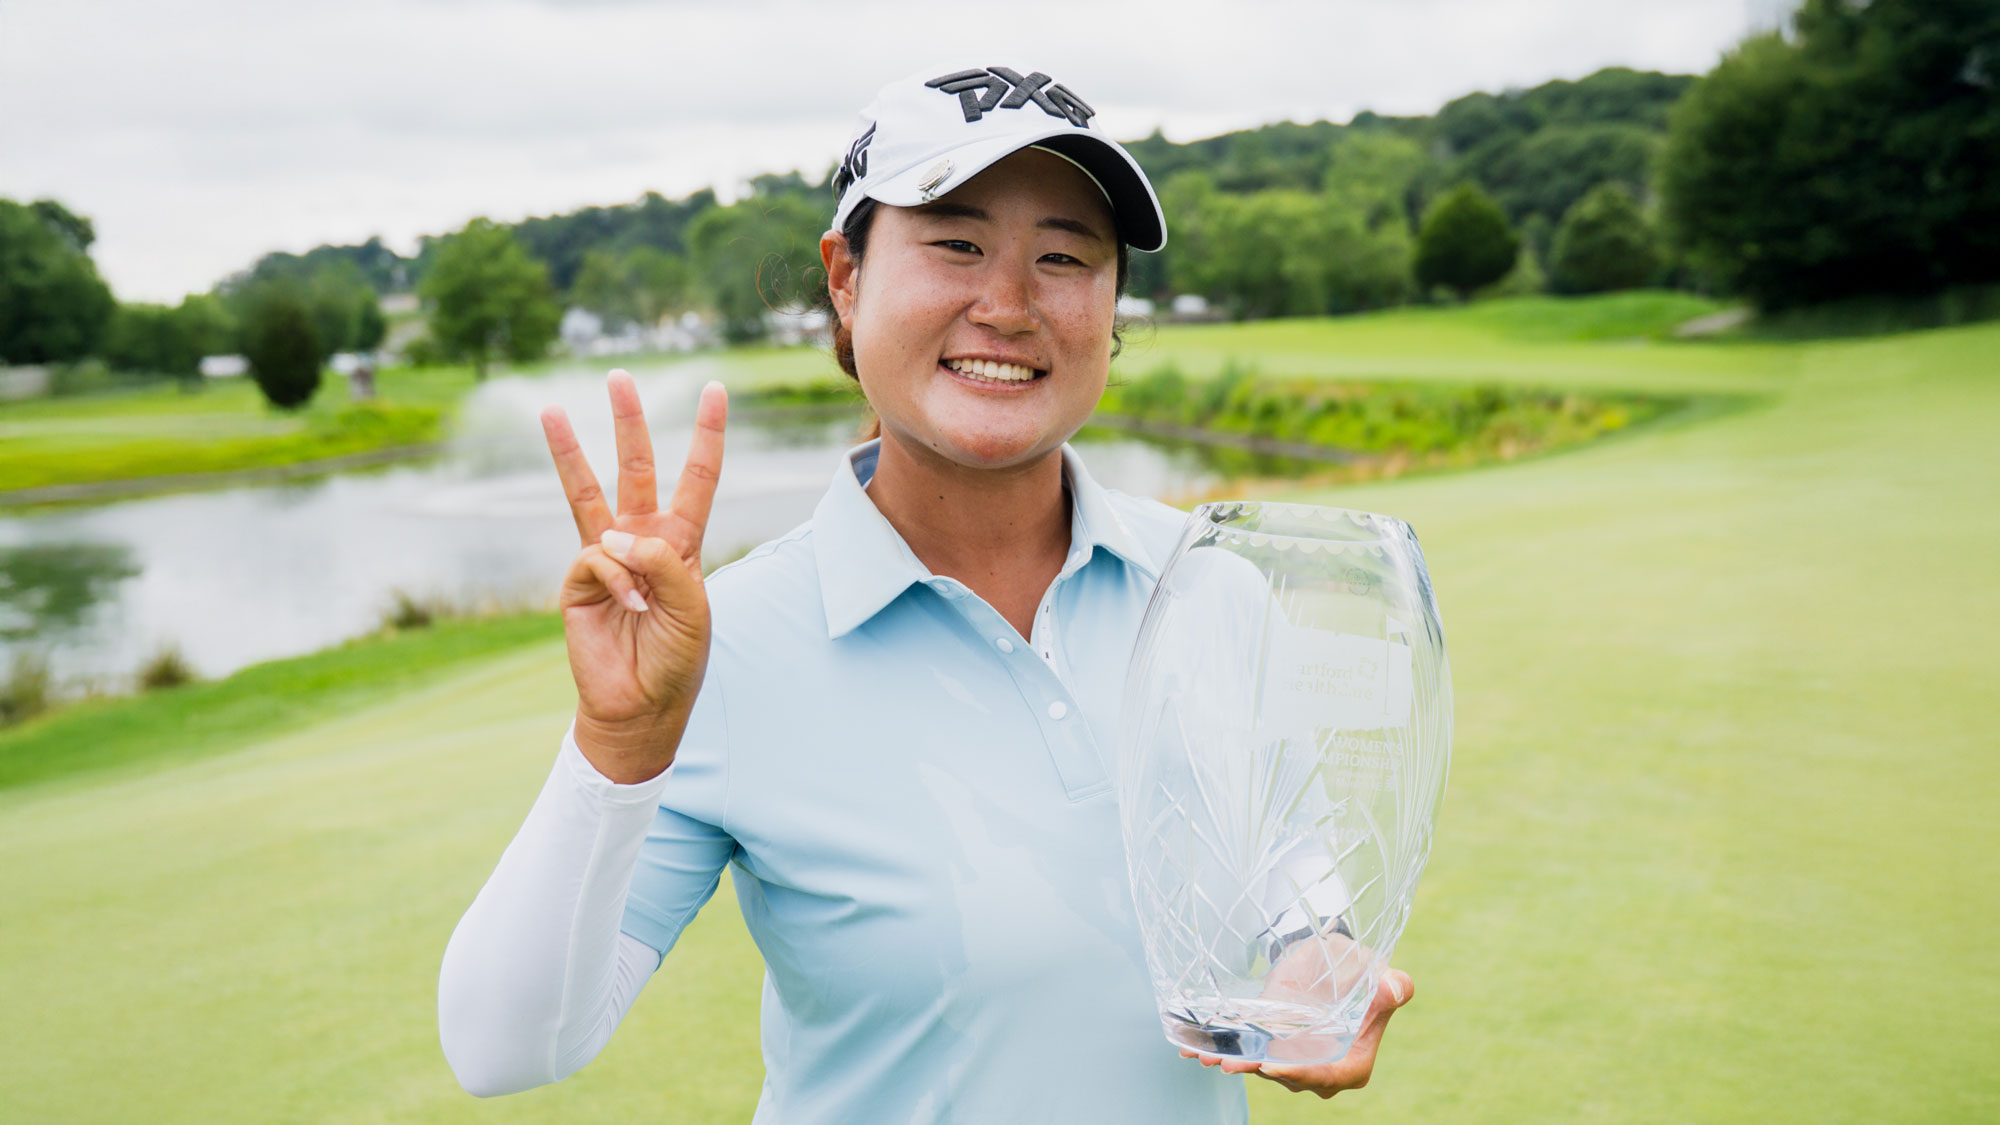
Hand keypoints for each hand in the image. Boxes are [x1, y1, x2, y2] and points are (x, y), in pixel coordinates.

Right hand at [542, 370, 726, 783]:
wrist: (641, 706)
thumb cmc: (676, 659)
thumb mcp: (693, 609)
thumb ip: (666, 565)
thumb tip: (614, 535)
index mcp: (682, 543)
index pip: (698, 478)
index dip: (707, 435)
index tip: (715, 390)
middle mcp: (642, 541)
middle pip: (637, 468)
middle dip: (628, 422)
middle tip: (620, 376)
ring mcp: (605, 558)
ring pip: (588, 492)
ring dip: (569, 450)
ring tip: (549, 409)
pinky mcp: (578, 581)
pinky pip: (598, 560)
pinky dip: (619, 581)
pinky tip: (631, 608)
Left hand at [1180, 969, 1412, 1099]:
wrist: (1330, 961)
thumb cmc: (1359, 972)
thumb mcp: (1376, 975)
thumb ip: (1391, 987)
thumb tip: (1394, 986)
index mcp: (1352, 1063)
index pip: (1328, 1077)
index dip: (1301, 1073)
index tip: (1273, 1065)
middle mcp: (1320, 1069)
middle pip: (1289, 1075)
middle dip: (1258, 1070)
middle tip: (1231, 1064)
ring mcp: (1292, 1060)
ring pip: (1261, 1066)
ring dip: (1234, 1062)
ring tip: (1209, 1057)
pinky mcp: (1268, 1046)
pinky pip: (1245, 1053)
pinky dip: (1221, 1052)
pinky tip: (1194, 1051)